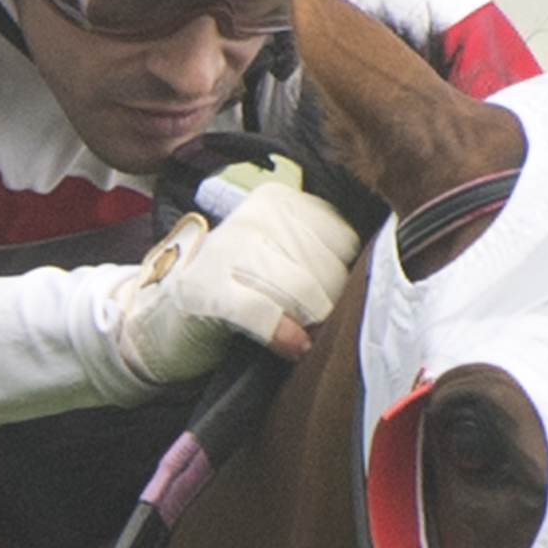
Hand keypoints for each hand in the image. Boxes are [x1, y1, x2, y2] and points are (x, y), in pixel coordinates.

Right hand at [106, 161, 362, 386]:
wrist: (161, 324)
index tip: (327, 299)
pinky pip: (266, 313)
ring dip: (306, 326)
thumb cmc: (238, 296)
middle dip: (326, 308)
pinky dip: (282, 336)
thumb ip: (328, 260)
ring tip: (295, 337)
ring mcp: (228, 249)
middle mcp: (256, 216)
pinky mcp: (208, 290)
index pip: (345, 240)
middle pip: (329, 270)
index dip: (344, 279)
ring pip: (304, 292)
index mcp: (281, 201)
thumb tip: (386, 273)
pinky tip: (288, 346)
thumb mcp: (285, 262)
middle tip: (307, 325)